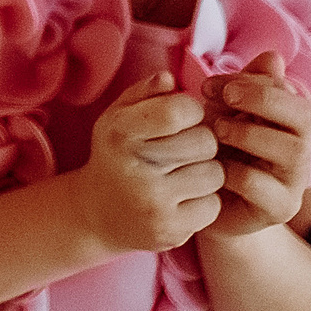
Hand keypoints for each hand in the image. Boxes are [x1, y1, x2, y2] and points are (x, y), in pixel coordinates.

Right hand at [68, 71, 224, 252]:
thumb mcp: (118, 117)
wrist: (96, 215)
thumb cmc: (116, 156)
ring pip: (214, 175)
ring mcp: (152, 204)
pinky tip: (184, 198)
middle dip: (201, 141)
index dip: (190, 110)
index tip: (181, 118)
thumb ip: (144, 92)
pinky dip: (204, 200)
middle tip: (185, 149)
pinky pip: (213, 205)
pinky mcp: (170, 231)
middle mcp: (133, 169)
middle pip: (205, 142)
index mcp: (119, 133)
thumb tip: (170, 79)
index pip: (178, 110)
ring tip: (184, 173)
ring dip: (206, 171)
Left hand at [201, 51, 310, 237]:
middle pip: (306, 115)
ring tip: (216, 132)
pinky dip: (237, 172)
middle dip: (263, 99)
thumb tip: (273, 57)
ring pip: (293, 150)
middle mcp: (300, 148)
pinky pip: (264, 187)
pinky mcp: (279, 209)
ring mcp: (294, 181)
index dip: (252, 81)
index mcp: (289, 121)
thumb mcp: (223, 112)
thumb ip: (243, 84)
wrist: (199, 201)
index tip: (210, 85)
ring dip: (249, 133)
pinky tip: (215, 167)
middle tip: (226, 98)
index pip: (289, 89)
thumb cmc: (215, 151)